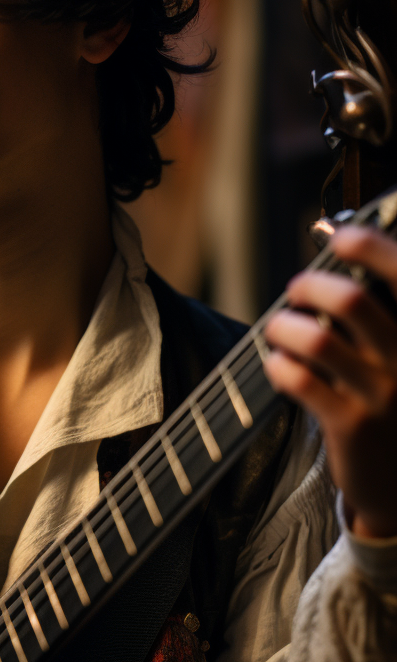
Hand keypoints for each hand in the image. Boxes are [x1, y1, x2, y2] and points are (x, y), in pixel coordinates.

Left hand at [263, 224, 396, 538]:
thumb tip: (335, 235)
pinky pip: (300, 381)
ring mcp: (384, 395)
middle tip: (296, 292)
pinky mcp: (352, 426)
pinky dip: (278, 365)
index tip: (339, 240)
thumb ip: (376, 309)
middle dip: (311, 286)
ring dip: (286, 326)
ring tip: (278, 329)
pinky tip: (277, 365)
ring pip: (319, 339)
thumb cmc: (394, 402)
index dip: (371, 247)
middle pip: (353, 300)